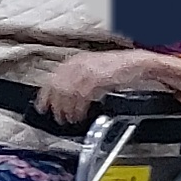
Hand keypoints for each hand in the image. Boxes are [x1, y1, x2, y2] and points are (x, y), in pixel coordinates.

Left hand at [35, 49, 178, 125]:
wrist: (139, 62)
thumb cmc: (118, 68)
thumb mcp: (93, 69)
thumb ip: (76, 79)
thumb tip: (62, 94)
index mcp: (75, 61)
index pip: (52, 78)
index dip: (44, 95)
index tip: (41, 107)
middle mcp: (79, 64)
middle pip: (58, 87)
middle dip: (56, 106)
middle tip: (58, 117)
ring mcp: (89, 70)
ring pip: (68, 93)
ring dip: (67, 109)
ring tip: (69, 119)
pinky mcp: (99, 78)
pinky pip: (82, 96)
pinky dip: (79, 108)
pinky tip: (79, 114)